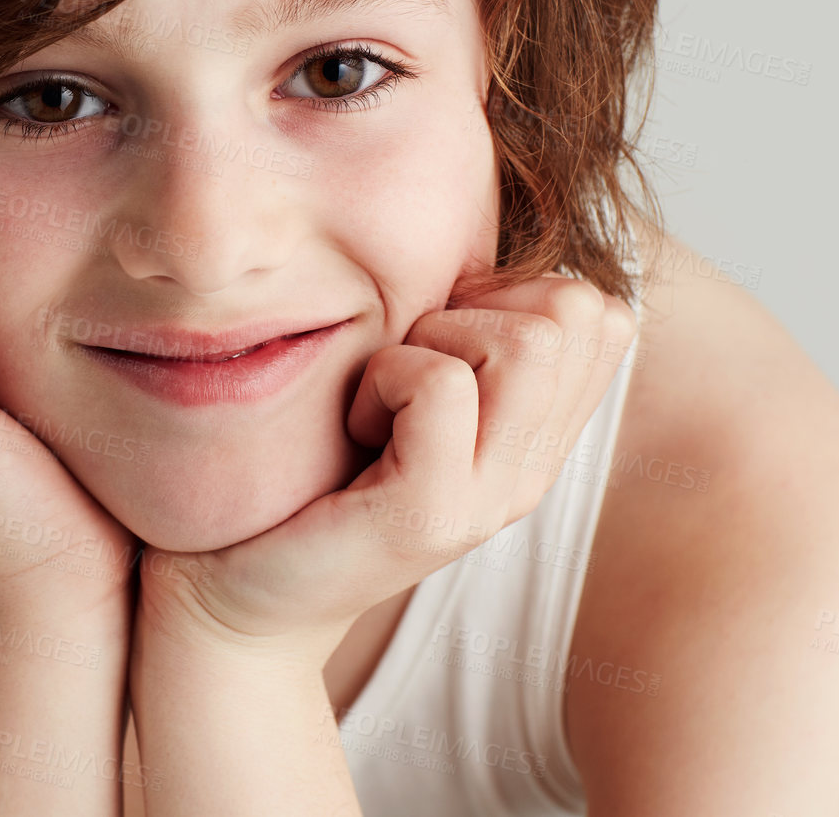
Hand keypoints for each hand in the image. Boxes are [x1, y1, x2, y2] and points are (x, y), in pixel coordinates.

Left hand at [136, 271, 637, 662]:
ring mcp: (491, 500)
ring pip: (525, 342)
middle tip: (402, 366)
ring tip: (380, 395)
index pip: (603, 313)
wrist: (235, 592)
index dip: (516, 291)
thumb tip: (477, 245)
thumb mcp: (398, 386)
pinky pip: (441, 386)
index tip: (436, 338)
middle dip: (476, 306)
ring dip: (432, 339)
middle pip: (576, 311)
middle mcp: (532, 470)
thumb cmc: (304, 470)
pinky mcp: (430, 517)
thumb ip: (459, 331)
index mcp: (536, 437)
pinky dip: (384, 378)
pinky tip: (354, 425)